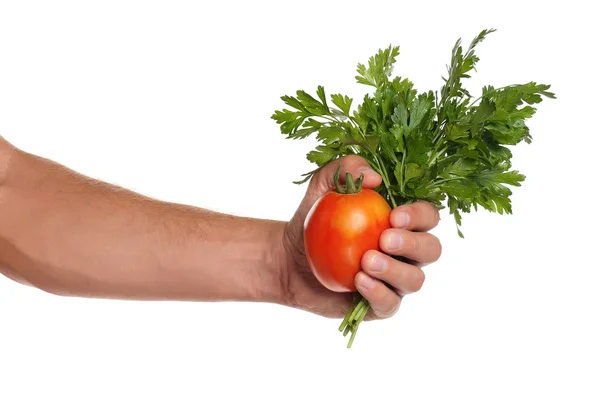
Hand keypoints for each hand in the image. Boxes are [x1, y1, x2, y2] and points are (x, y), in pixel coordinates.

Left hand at [280, 155, 441, 319]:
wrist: (290, 258)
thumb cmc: (313, 220)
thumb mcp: (321, 188)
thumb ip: (344, 170)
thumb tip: (373, 176)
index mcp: (402, 222)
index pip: (428, 217)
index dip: (420, 216)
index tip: (393, 215)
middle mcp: (406, 252)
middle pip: (432, 249)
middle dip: (414, 244)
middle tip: (384, 239)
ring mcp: (395, 280)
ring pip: (415, 280)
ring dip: (395, 270)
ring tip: (366, 262)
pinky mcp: (379, 304)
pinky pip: (390, 304)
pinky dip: (378, 293)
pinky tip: (359, 281)